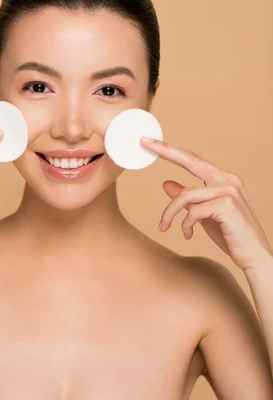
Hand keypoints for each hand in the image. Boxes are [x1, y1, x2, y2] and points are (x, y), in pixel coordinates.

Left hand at [140, 137, 272, 270]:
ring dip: (169, 213)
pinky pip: (193, 211)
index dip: (171, 150)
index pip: (193, 160)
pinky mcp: (227, 205)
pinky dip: (185, 225)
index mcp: (223, 179)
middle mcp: (228, 180)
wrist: (254, 257)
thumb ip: (187, 199)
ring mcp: (229, 191)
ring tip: (164, 227)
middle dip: (166, 150)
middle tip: (144, 143)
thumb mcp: (203, 215)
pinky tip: (188, 235)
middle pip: (190, 160)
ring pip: (185, 195)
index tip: (150, 142)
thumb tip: (166, 184)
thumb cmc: (231, 236)